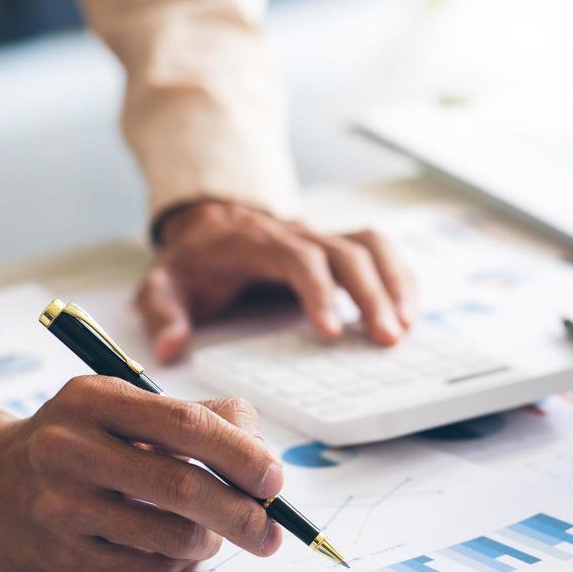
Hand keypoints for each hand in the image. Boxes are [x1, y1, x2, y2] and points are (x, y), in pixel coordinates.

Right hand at [0, 380, 283, 571]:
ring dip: (206, 543)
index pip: (185, 424)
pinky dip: (175, 567)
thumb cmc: (77, 441)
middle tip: (271, 532)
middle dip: (242, 514)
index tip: (274, 481)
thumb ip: (195, 417)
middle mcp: (69, 448)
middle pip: (181, 487)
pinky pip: (145, 571)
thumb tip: (260, 454)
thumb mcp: (122, 406)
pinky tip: (173, 554)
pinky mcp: (58, 556)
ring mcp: (59, 506)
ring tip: (209, 536)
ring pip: (168, 537)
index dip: (240, 455)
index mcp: (95, 399)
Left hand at [136, 201, 418, 362]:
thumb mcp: (163, 285)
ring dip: (395, 283)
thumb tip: (170, 347)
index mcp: (258, 243)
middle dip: (371, 296)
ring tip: (407, 327)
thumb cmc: (193, 262)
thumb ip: (162, 314)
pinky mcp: (336, 248)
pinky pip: (379, 251)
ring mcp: (321, 238)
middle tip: (387, 340)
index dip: (319, 292)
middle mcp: (298, 235)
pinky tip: (410, 311)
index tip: (331, 331)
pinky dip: (400, 276)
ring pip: (371, 247)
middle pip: (347, 254)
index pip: (299, 259)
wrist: (209, 224)